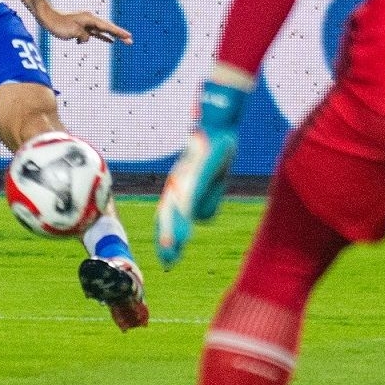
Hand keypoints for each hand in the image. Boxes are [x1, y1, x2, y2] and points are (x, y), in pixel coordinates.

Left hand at [35, 6, 131, 44]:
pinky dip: (101, 37)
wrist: (47, 17)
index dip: (118, 33)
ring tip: (124, 41)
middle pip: (108, 28)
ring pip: (102, 31)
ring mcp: (86, 23)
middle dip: (119, 35)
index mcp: (89, 18)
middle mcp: (90, 20)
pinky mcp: (82, 27)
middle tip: (130, 41)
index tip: (128, 36)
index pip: (107, 27)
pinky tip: (108, 41)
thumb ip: (83, 36)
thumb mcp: (73, 32)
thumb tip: (86, 39)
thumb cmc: (59, 24)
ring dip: (112, 37)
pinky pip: (95, 34)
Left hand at [155, 76, 248, 268]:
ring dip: (176, 229)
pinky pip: (192, 192)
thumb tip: (196, 218)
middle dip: (169, 239)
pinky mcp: (199, 170)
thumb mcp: (211, 178)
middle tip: (167, 263)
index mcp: (182, 187)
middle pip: (170, 214)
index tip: (167, 258)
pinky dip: (188, 207)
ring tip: (172, 249)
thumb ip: (205, 199)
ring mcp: (189, 177)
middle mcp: (180, 183)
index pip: (170, 215)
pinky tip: (186, 220)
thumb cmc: (216, 149)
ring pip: (180, 208)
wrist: (218, 122)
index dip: (167, 236)